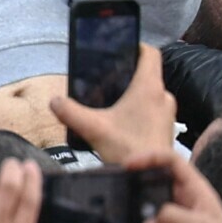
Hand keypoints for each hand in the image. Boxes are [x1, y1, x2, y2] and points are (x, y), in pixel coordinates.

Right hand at [49, 45, 176, 164]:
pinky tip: (120, 119)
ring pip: (150, 92)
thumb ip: (70, 112)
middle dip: (127, 72)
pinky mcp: (165, 127)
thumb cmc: (129, 150)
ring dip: (133, 92)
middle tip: (107, 77)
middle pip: (147, 73)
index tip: (121, 46)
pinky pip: (153, 107)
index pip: (150, 53)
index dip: (136, 45)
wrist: (152, 177)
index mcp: (149, 88)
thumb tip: (54, 101)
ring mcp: (167, 113)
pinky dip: (138, 107)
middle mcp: (163, 96)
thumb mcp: (92, 128)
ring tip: (111, 99)